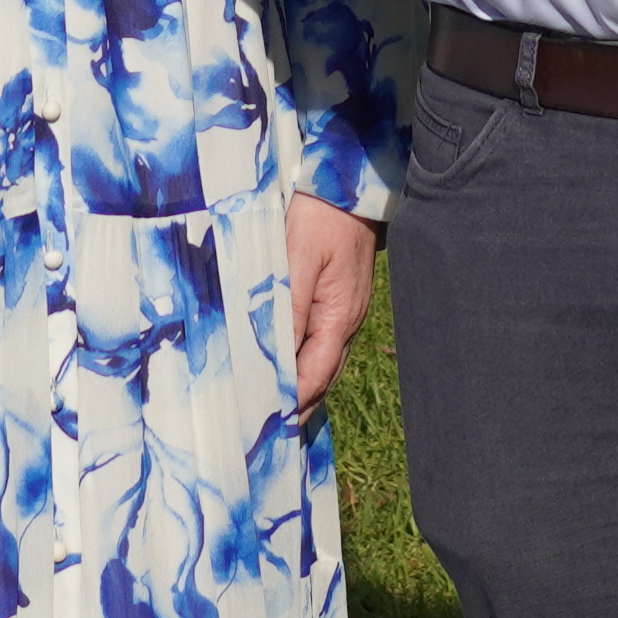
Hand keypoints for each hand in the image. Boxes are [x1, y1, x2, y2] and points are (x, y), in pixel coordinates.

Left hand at [285, 196, 380, 408]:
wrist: (349, 184)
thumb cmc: (321, 217)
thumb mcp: (298, 259)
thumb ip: (289, 308)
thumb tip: (279, 356)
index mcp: (339, 317)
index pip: (315, 374)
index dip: (292, 401)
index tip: (268, 425)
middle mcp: (347, 321)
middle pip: (323, 376)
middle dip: (299, 405)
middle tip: (271, 434)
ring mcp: (347, 311)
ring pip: (324, 361)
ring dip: (304, 387)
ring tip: (279, 413)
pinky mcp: (340, 299)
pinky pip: (323, 342)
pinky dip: (307, 363)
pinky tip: (292, 368)